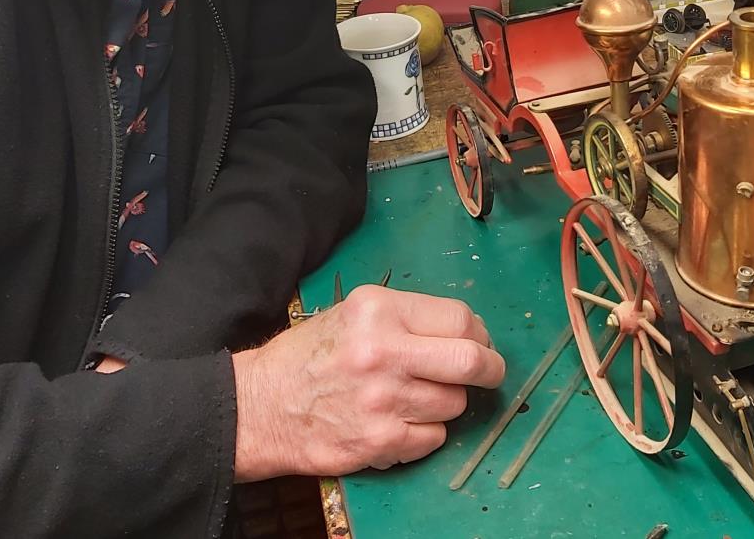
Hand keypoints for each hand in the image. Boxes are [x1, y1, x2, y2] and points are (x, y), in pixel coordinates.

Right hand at [232, 286, 504, 479]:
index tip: (480, 343)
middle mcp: (383, 352)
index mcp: (378, 311)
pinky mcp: (380, 441)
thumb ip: (408, 319)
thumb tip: (470, 333)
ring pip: (454, 403)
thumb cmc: (311, 357)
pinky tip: (400, 421)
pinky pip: (434, 438)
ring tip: (417, 397)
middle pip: (470, 361)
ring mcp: (383, 401)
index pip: (459, 318)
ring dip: (447, 402)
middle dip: (490, 369)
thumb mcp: (353, 315)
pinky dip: (426, 432)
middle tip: (489, 373)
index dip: (479, 333)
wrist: (262, 406)